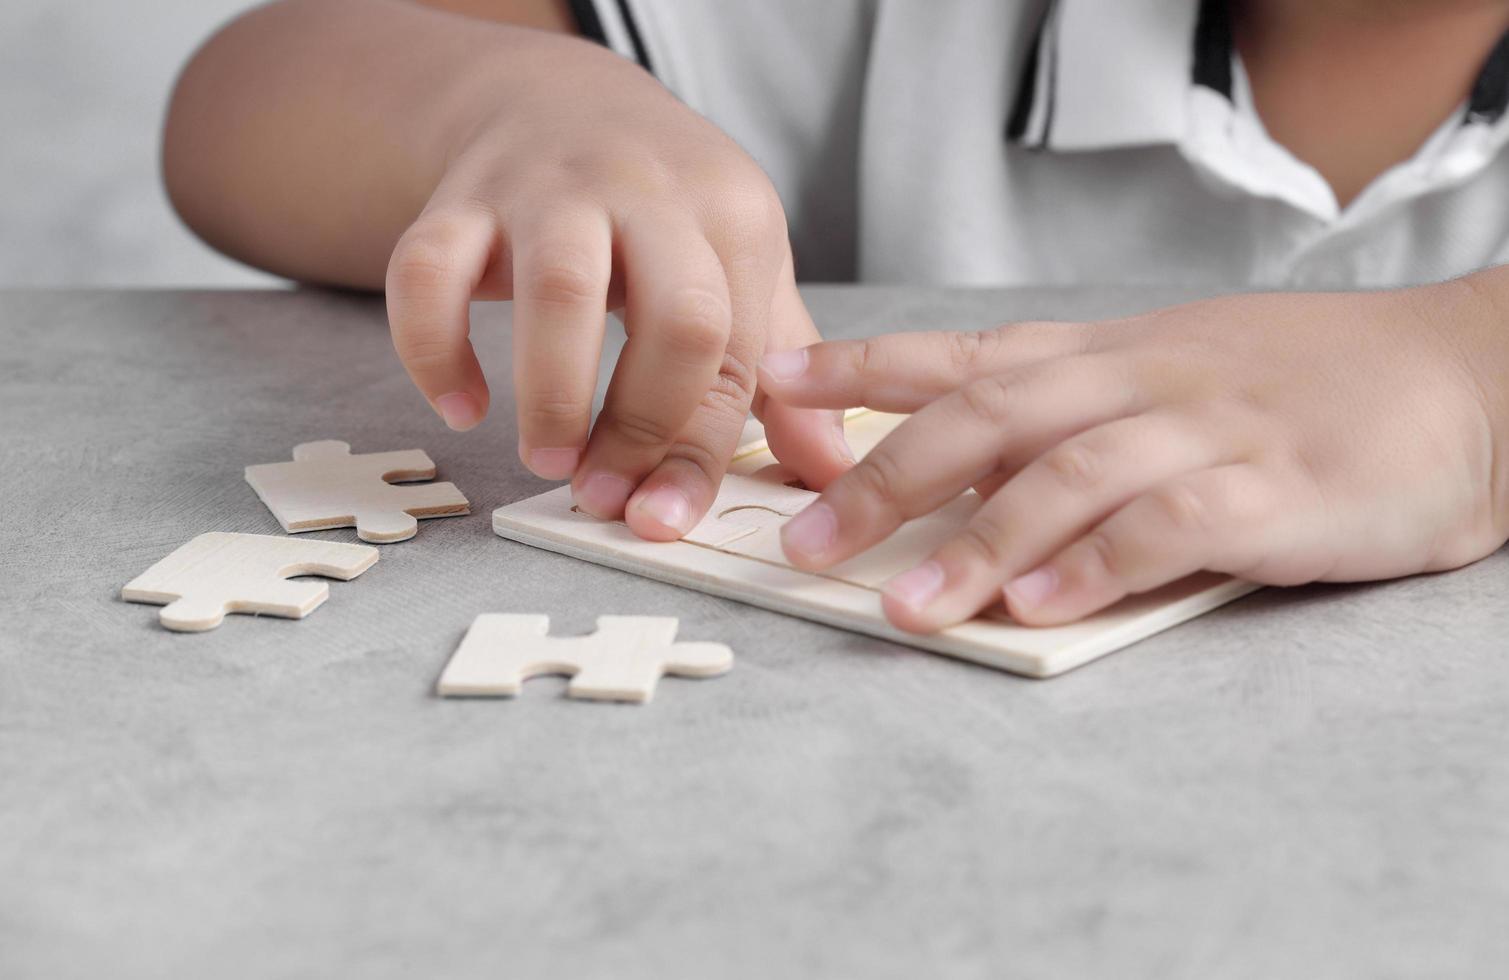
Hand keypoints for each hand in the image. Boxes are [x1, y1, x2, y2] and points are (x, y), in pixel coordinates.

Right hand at [385, 33, 850, 538]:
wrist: (553, 96)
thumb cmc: (662, 205)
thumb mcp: (739, 261)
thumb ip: (781, 362)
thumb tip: (831, 467)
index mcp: (732, 216)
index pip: (733, 352)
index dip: (698, 451)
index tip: (663, 519)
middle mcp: (648, 192)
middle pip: (677, 316)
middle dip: (643, 424)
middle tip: (603, 492)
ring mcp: (550, 188)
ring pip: (559, 288)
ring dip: (553, 394)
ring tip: (547, 458)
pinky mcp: (462, 196)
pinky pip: (428, 271)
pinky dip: (432, 348)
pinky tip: (459, 404)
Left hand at [757, 277, 1508, 628]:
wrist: (1466, 379)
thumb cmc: (1305, 389)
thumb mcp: (1174, 378)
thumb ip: (1075, 421)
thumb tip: (958, 483)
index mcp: (1110, 354)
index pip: (964, 350)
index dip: (864, 366)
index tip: (776, 381)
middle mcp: (1144, 381)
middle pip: (991, 414)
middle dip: (889, 476)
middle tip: (811, 541)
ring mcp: (1213, 431)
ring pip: (1070, 472)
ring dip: (981, 540)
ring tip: (909, 606)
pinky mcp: (1281, 492)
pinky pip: (1175, 525)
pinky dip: (1101, 562)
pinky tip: (1043, 604)